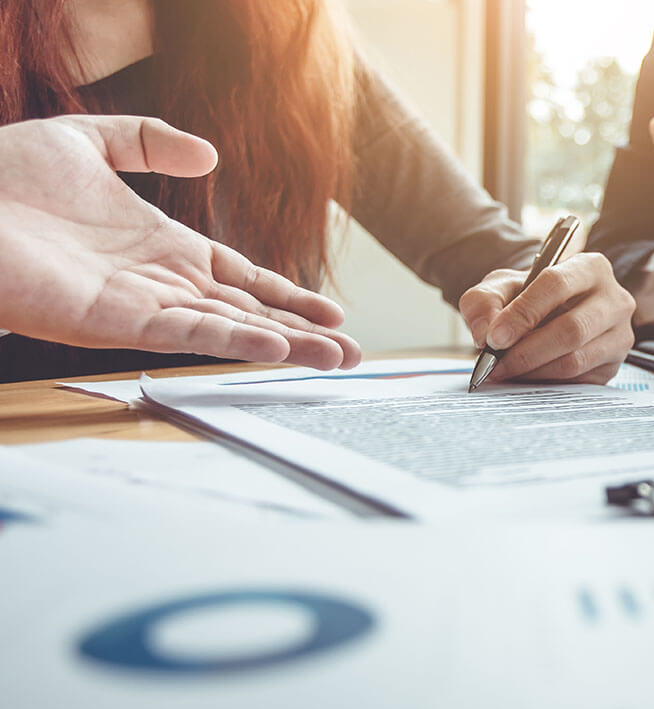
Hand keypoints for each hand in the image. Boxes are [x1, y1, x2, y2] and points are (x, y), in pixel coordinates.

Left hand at [0, 115, 360, 369]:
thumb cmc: (1, 176)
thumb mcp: (85, 141)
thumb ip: (149, 142)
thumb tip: (209, 155)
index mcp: (161, 246)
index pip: (240, 278)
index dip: (287, 295)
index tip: (330, 312)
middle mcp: (160, 282)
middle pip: (249, 312)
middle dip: (305, 333)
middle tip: (353, 353)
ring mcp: (141, 305)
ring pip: (231, 330)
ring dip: (287, 346)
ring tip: (337, 359)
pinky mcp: (115, 322)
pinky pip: (187, 335)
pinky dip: (234, 342)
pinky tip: (277, 348)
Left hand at [458, 253, 635, 383]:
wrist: (550, 316)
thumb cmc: (529, 297)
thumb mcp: (501, 287)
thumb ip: (484, 301)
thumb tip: (485, 333)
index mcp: (590, 267)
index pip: (556, 285)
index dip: (523, 313)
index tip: (495, 338)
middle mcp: (614, 299)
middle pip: (571, 329)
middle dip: (526, 351)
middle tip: (495, 364)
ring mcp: (619, 335)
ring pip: (575, 360)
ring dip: (533, 371)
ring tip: (505, 372)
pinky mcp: (614, 365)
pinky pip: (578, 381)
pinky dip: (546, 383)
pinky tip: (526, 378)